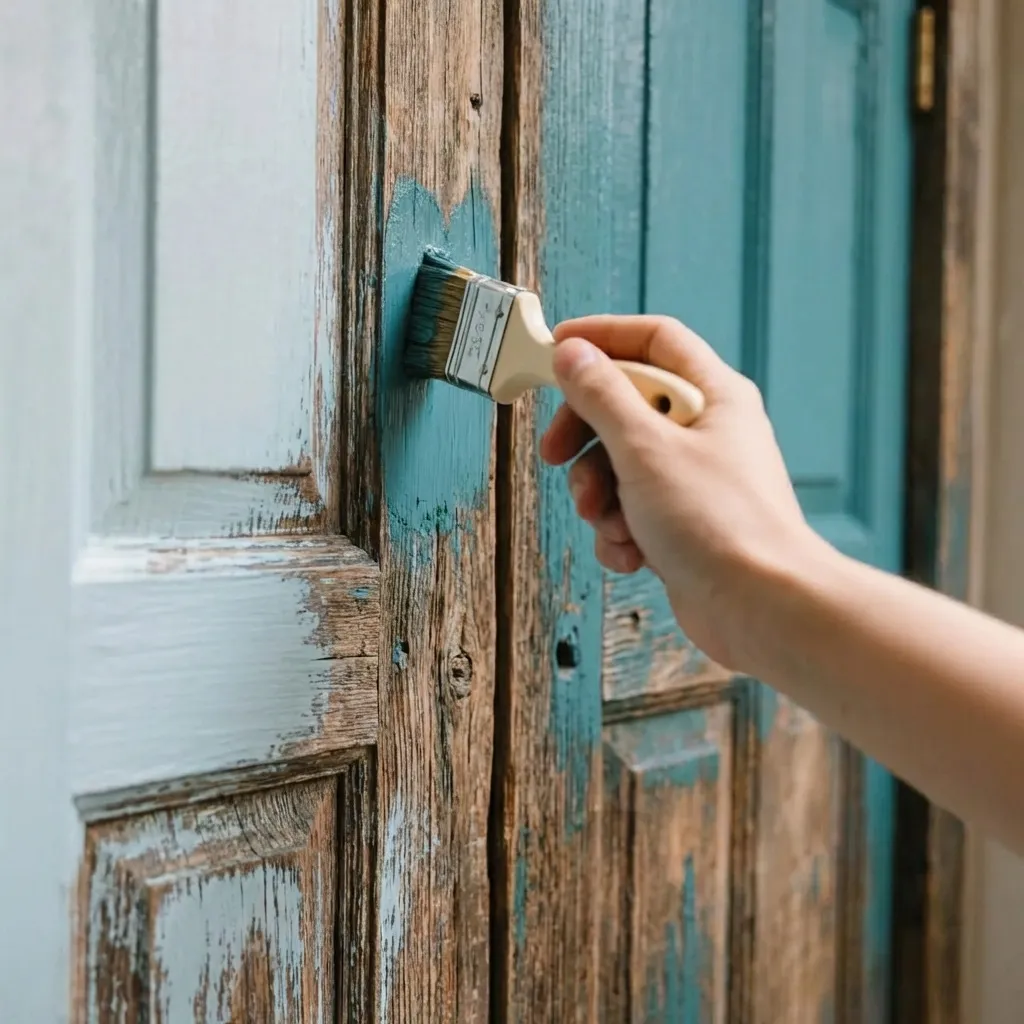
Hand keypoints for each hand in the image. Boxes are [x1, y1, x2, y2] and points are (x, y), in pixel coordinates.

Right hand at [539, 314, 823, 669]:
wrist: (763, 609)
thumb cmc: (719, 524)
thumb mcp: (645, 448)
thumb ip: (603, 396)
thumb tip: (573, 354)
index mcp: (713, 396)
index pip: (654, 340)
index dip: (602, 337)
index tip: (555, 350)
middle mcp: (708, 432)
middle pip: (626, 406)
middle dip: (585, 434)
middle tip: (555, 454)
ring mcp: (696, 480)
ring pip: (622, 465)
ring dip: (599, 494)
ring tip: (608, 519)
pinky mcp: (685, 525)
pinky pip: (633, 512)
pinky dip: (620, 532)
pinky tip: (631, 553)